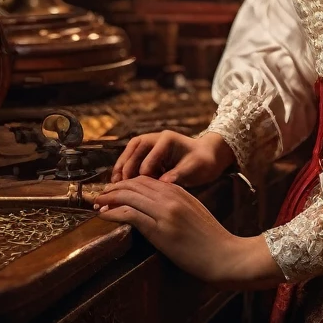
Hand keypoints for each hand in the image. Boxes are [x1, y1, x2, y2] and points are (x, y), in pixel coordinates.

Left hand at [95, 176, 281, 288]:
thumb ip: (177, 204)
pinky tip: (103, 215)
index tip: (115, 190)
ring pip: (129, 196)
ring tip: (97, 203)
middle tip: (100, 195)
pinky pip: (130, 214)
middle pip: (134, 184)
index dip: (127, 183)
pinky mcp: (160, 229)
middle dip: (114, 188)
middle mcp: (171, 197)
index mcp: (180, 191)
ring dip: (109, 198)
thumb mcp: (195, 212)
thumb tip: (157, 207)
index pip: (146, 180)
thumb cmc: (212, 240)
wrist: (225, 255)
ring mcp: (165, 212)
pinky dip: (113, 212)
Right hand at [110, 129, 233, 184]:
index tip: (141, 184)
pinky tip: (121, 182)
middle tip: (120, 184)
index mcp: (168, 139)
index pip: (150, 152)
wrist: (207, 158)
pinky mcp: (148, 153)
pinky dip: (125, 168)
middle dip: (127, 166)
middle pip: (135, 148)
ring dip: (122, 166)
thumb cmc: (203, 162)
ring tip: (115, 182)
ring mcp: (151, 144)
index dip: (144, 168)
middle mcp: (156, 138)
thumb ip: (178, 174)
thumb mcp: (194, 168)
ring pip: (130, 151)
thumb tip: (163, 183)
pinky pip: (132, 157)